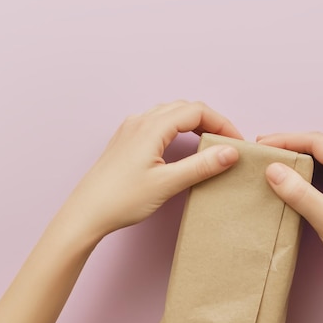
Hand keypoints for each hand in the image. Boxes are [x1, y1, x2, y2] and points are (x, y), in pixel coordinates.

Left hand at [62, 100, 241, 240]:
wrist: (85, 213)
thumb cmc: (120, 200)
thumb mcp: (167, 183)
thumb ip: (201, 166)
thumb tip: (230, 152)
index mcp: (152, 126)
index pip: (197, 111)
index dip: (222, 123)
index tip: (236, 142)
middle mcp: (140, 121)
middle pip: (185, 108)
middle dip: (210, 121)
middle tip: (227, 143)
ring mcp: (131, 129)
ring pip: (171, 114)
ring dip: (194, 123)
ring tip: (209, 143)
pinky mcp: (126, 140)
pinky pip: (158, 122)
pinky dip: (178, 128)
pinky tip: (182, 146)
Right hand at [258, 132, 322, 283]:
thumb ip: (298, 192)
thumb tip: (273, 169)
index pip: (317, 142)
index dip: (287, 140)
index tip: (263, 144)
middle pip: (321, 146)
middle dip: (292, 145)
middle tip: (265, 149)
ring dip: (301, 157)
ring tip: (276, 159)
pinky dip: (311, 171)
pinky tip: (297, 176)